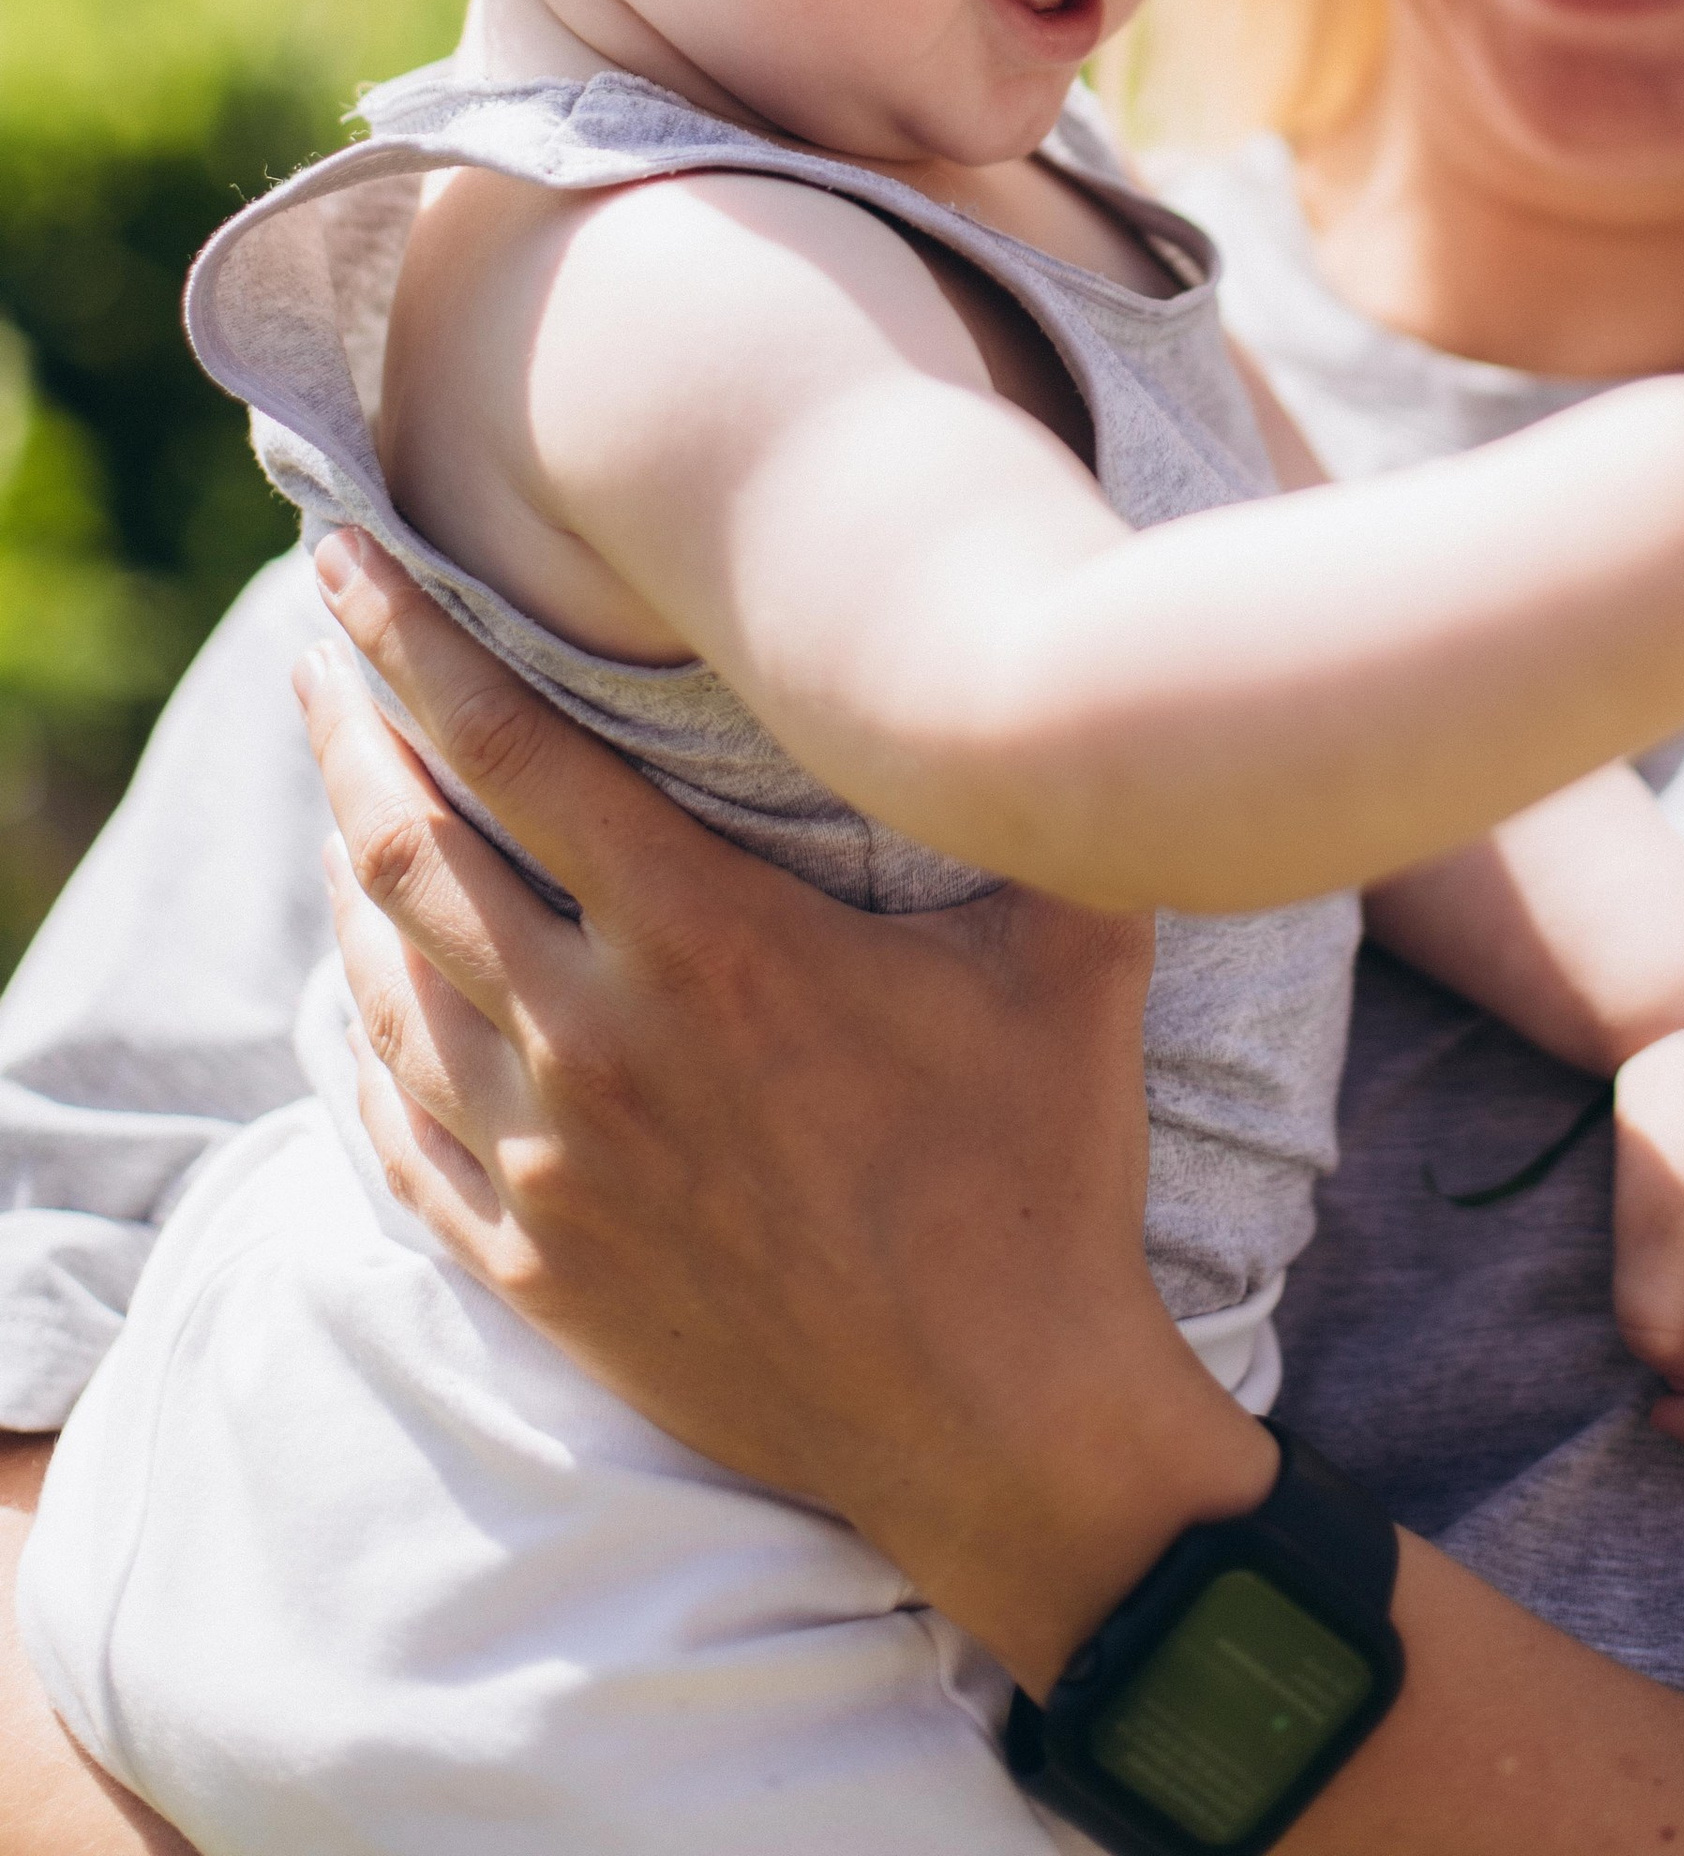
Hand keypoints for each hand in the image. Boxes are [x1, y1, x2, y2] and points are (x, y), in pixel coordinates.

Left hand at [296, 532, 1275, 1692]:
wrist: (1000, 1421)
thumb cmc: (1043, 1168)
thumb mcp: (1069, 950)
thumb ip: (1040, 799)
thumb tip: (1070, 657)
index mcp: (708, 940)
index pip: (510, 750)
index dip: (411, 643)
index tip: (345, 563)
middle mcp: (597, 1039)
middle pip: (409, 850)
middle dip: (347, 729)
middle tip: (312, 650)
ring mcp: (549, 1164)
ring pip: (386, 982)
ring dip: (342, 869)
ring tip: (337, 789)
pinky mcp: (535, 1265)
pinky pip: (395, 1127)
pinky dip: (359, 1033)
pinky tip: (354, 987)